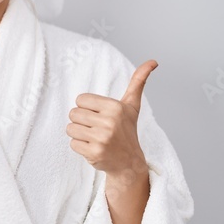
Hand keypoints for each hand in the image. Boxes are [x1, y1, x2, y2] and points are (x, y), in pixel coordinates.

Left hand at [65, 60, 156, 180]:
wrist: (129, 163)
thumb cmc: (127, 130)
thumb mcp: (132, 106)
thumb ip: (138, 81)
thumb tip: (153, 61)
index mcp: (115, 107)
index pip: (80, 99)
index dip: (86, 108)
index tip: (99, 116)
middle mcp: (109, 122)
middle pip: (73, 113)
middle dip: (81, 121)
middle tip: (96, 128)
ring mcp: (102, 138)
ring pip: (70, 128)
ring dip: (79, 134)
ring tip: (94, 138)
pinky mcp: (94, 152)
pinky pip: (72, 143)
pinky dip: (80, 146)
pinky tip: (94, 148)